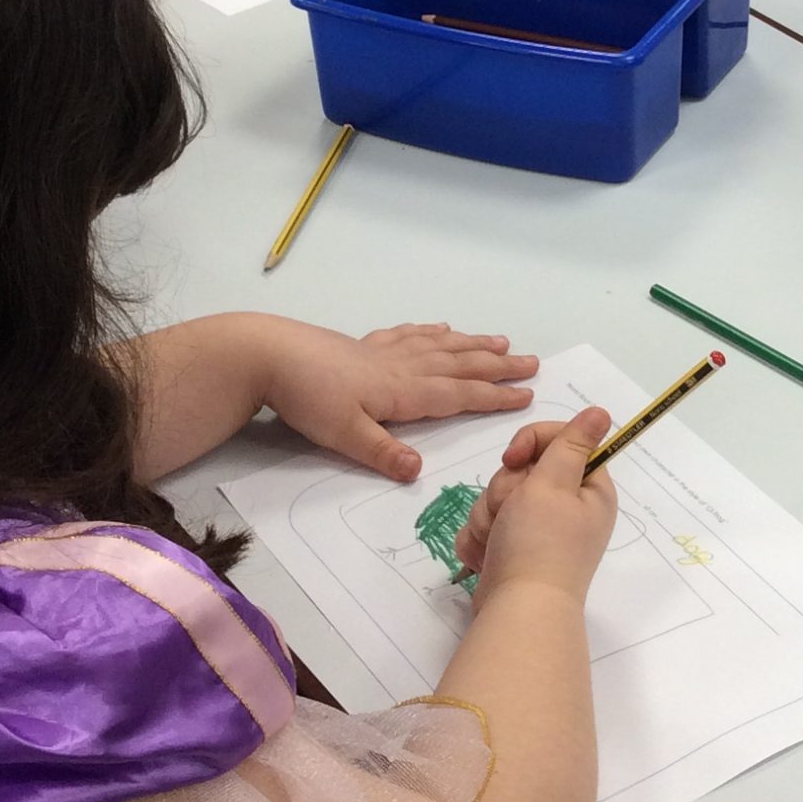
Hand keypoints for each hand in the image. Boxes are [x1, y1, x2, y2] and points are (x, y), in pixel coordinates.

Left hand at [262, 319, 538, 480]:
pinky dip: (432, 331)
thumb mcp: (343, 436)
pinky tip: (442, 328)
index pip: (458, 394)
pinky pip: (411, 334)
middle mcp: (403, 367)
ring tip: (501, 341)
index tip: (527, 396)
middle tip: (533, 362)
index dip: (494, 396)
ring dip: (473, 344)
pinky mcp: (365, 344)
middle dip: (498, 365)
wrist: (269, 354)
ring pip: (441, 346)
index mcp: (403, 392)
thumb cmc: (307, 398)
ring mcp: (385, 351)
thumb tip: (419, 472)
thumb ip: (382, 453)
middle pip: (459, 364)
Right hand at [454, 408, 617, 600]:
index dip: (531, 442)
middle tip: (511, 513)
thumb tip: (602, 412)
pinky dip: (481, 539)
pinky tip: (485, 557)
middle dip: (505, 489)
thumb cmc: (539, 544)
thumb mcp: (554, 484)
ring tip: (497, 541)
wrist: (516, 612)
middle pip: (522, 469)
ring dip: (489, 516)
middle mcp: (567, 509)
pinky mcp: (511, 549)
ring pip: (498, 497)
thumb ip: (571, 444)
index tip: (514, 458)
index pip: (558, 440)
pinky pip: (486, 526)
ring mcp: (537, 531)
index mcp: (588, 490)